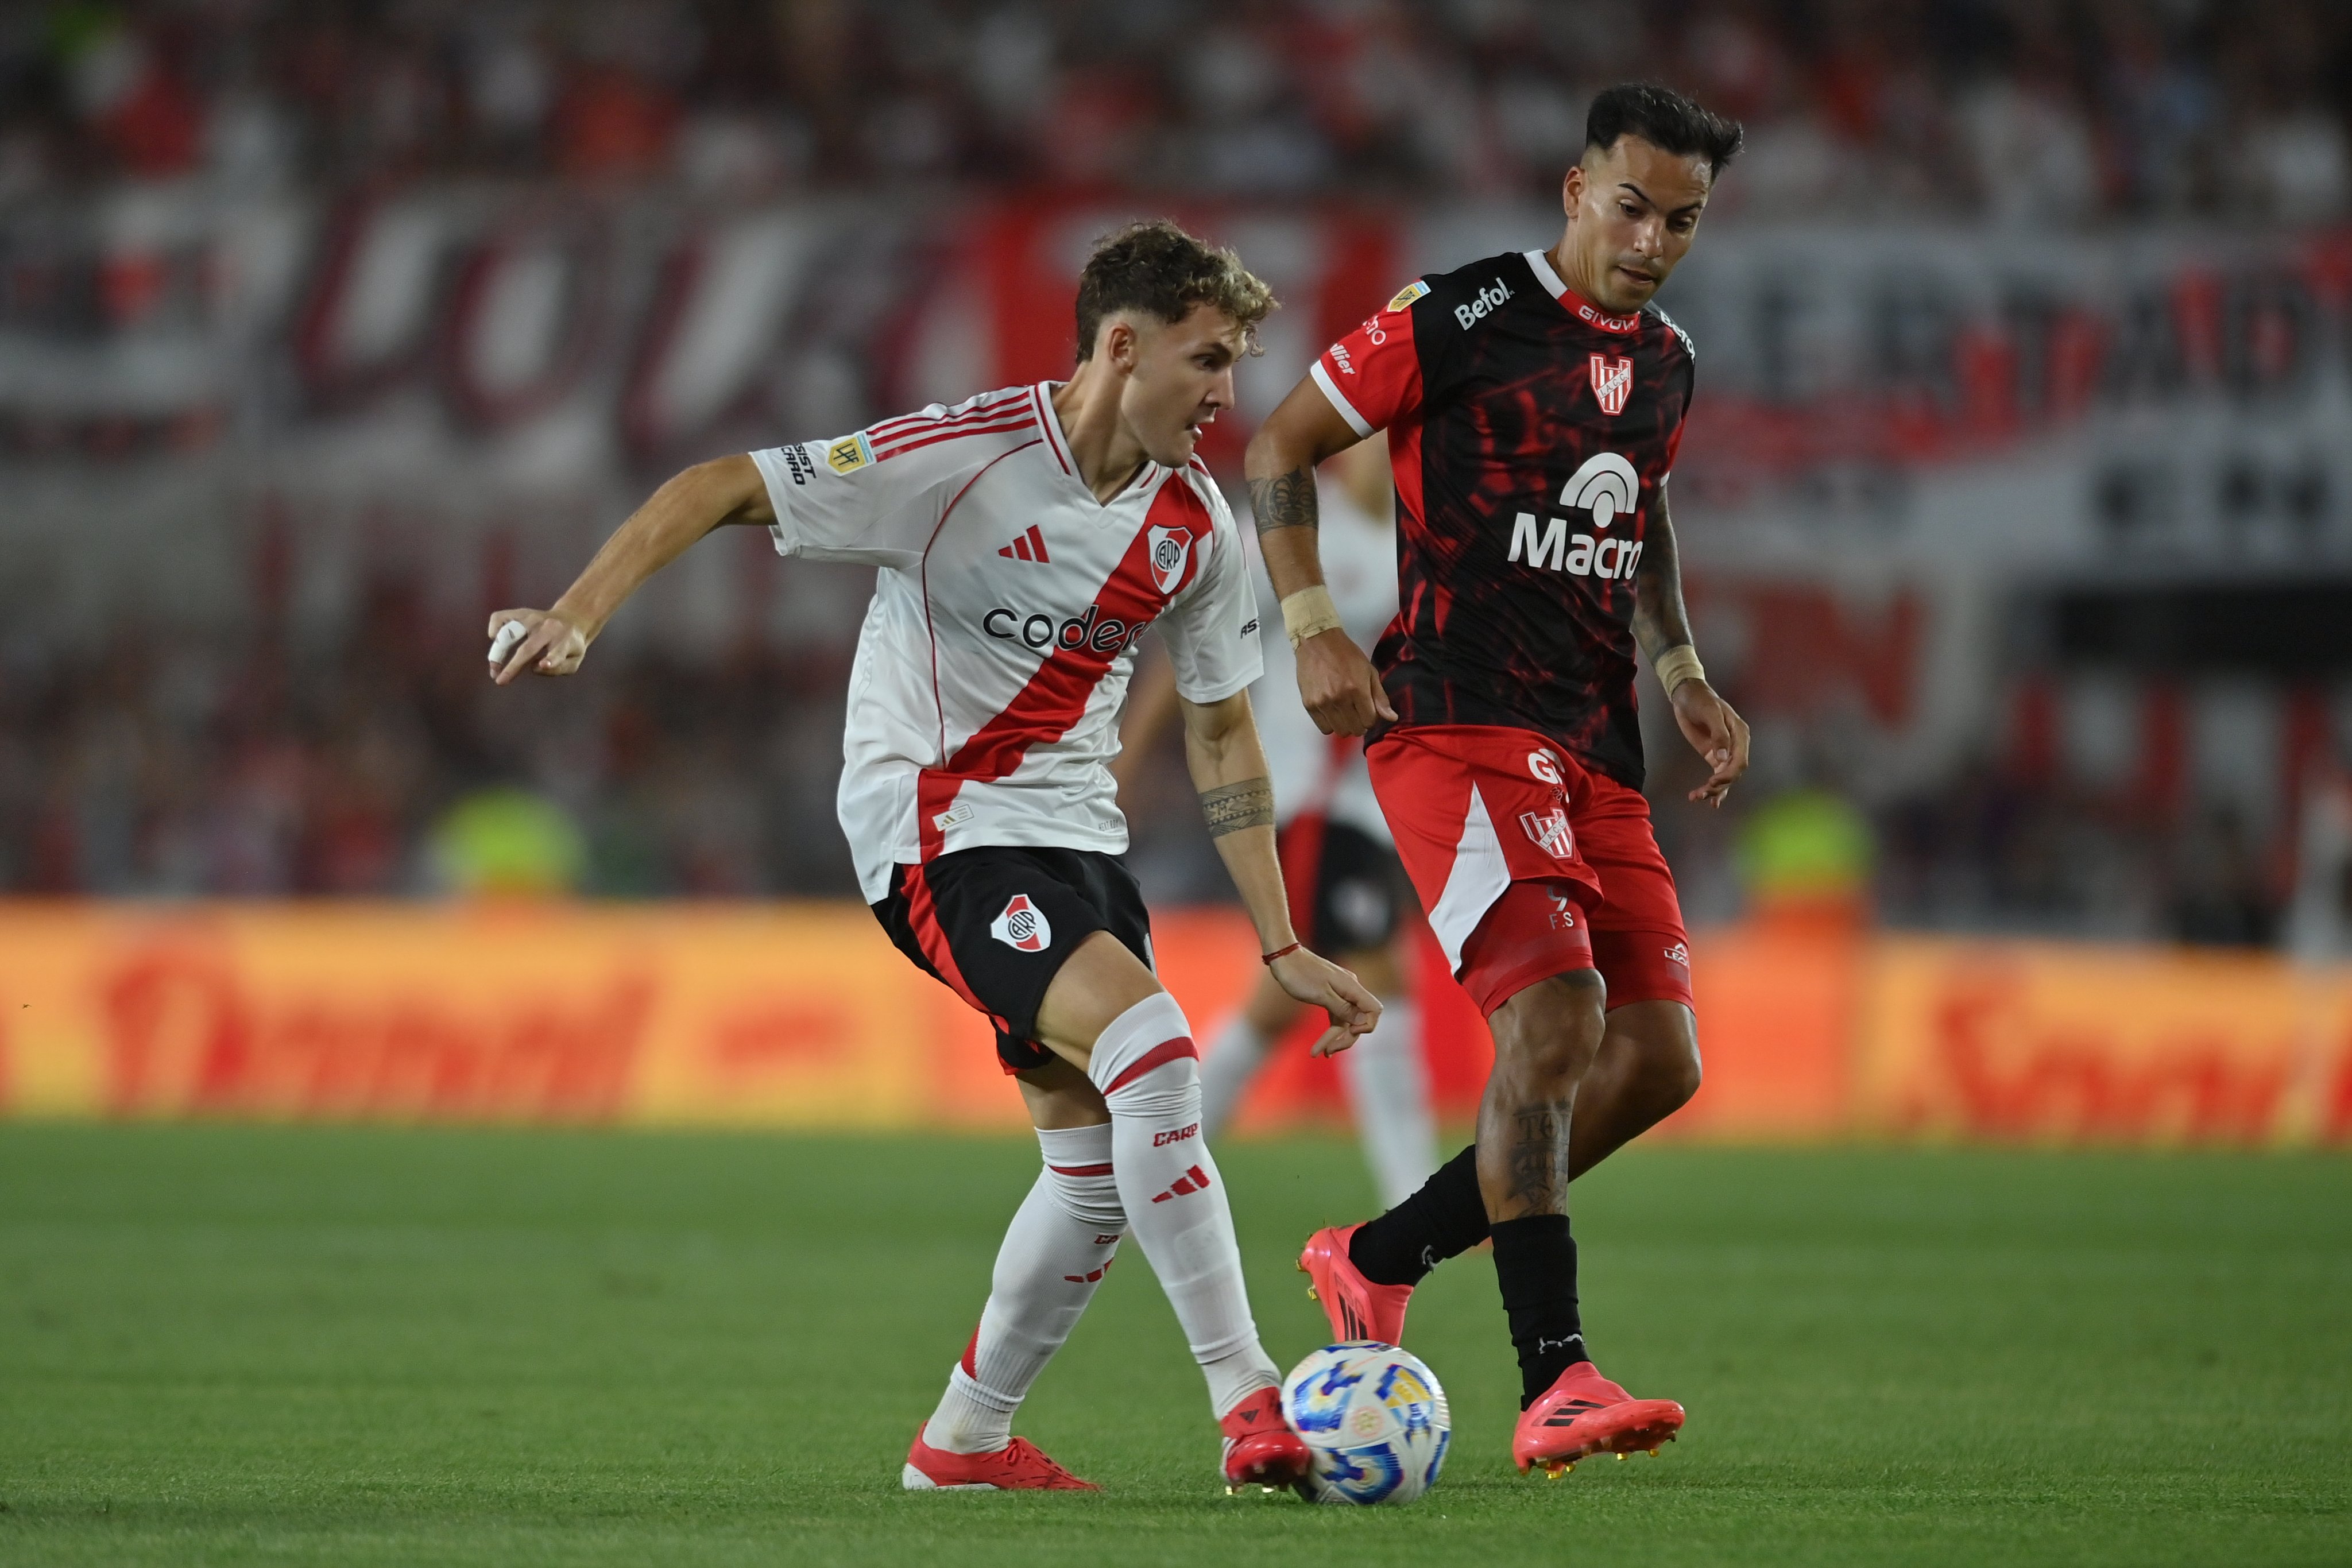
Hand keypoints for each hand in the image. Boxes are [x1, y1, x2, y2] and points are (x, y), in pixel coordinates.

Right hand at [487, 609, 589, 683]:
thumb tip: (535, 668)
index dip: (551, 660)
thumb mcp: (574, 660)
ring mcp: (533, 618)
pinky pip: (501, 617)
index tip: (543, 665)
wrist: (571, 619)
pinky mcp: (521, 613)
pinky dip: (494, 627)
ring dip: (498, 650)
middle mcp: (548, 628)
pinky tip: (495, 639)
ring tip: (494, 668)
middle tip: (499, 680)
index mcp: (565, 640)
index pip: (558, 652)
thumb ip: (560, 668)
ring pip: (510, 632)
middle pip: (527, 648)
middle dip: (513, 665)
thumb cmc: (570, 645)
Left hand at [1266, 946, 1381, 1055]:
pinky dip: (1331, 1030)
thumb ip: (1343, 1009)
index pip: (1374, 1010)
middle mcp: (1350, 989)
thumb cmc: (1299, 974)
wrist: (1283, 957)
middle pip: (1359, 1020)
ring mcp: (1341, 992)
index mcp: (1351, 987)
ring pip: (1346, 1020)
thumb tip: (1363, 1022)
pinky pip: (1337, 1016)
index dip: (1366, 1025)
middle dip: (1346, 1038)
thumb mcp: (1320, 995)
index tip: (1349, 1033)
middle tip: (1328, 1051)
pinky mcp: (1330, 995)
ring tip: (1320, 1052)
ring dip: (1335, 1038)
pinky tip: (1322, 1044)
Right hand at [1294, 629, 1395, 736]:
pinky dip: (1330, 723)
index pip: (1370, 721)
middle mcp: (1340, 699)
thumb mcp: (1369, 671)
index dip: (1371, 717)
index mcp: (1357, 689)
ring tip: (1344, 711)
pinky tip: (1332, 711)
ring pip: (1340, 731)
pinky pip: (1324, 727)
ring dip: (1345, 725)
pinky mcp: (1309, 704)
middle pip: (1355, 729)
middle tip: (1356, 711)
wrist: (1317, 642)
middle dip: (1360, 723)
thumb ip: (1380, 697)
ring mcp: (1323, 703)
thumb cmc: (1345, 654)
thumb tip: (1391, 717)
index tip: (1368, 710)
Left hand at [1671, 678, 1749, 806]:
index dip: (1728, 774)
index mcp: (1740, 734)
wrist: (1687, 696)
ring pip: (1724, 777)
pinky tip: (1706, 799)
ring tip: (1697, 797)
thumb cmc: (1701, 700)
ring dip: (1714, 790)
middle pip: (1733, 772)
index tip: (1713, 781)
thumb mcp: (1710, 713)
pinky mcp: (1713, 755)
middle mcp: (1736, 745)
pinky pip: (1717, 774)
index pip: (1740, 761)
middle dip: (1719, 785)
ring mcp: (1725, 751)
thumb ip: (1718, 734)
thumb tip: (1722, 757)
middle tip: (1702, 792)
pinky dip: (1713, 788)